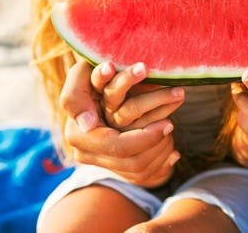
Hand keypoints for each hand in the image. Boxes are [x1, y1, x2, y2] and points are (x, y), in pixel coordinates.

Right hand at [59, 60, 179, 187]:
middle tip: (172, 123)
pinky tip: (172, 151)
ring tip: (171, 129)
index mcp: (78, 135)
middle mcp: (86, 153)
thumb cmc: (90, 73)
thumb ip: (75, 96)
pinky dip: (161, 163)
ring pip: (140, 171)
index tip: (169, 122)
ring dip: (162, 152)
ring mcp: (100, 161)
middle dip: (157, 144)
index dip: (145, 137)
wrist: (93, 84)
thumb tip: (89, 124)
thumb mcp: (79, 76)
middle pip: (132, 162)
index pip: (118, 146)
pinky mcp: (113, 165)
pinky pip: (143, 175)